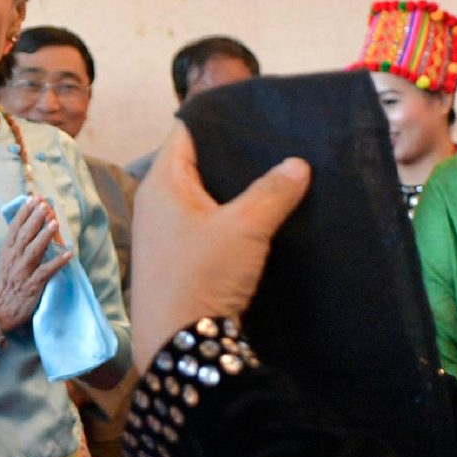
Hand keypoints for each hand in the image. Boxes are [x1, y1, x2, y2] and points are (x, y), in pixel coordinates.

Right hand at [0, 197, 72, 334]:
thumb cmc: (6, 284)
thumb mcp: (6, 261)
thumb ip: (16, 245)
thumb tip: (29, 227)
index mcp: (7, 252)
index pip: (14, 228)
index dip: (23, 213)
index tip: (32, 198)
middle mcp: (13, 259)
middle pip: (24, 235)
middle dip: (34, 219)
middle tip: (44, 205)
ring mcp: (22, 272)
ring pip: (33, 250)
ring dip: (44, 236)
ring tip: (54, 222)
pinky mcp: (31, 285)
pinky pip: (45, 272)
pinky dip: (57, 263)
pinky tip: (68, 254)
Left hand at [129, 125, 309, 366]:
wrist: (179, 345)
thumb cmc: (202, 276)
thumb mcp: (244, 229)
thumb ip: (272, 192)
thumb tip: (298, 163)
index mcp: (162, 183)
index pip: (186, 132)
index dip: (217, 119)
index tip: (254, 111)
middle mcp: (157, 203)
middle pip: (196, 164)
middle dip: (233, 155)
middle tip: (276, 143)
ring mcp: (165, 233)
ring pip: (203, 197)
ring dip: (234, 190)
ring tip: (276, 175)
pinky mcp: (178, 259)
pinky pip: (206, 224)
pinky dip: (229, 217)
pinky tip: (261, 218)